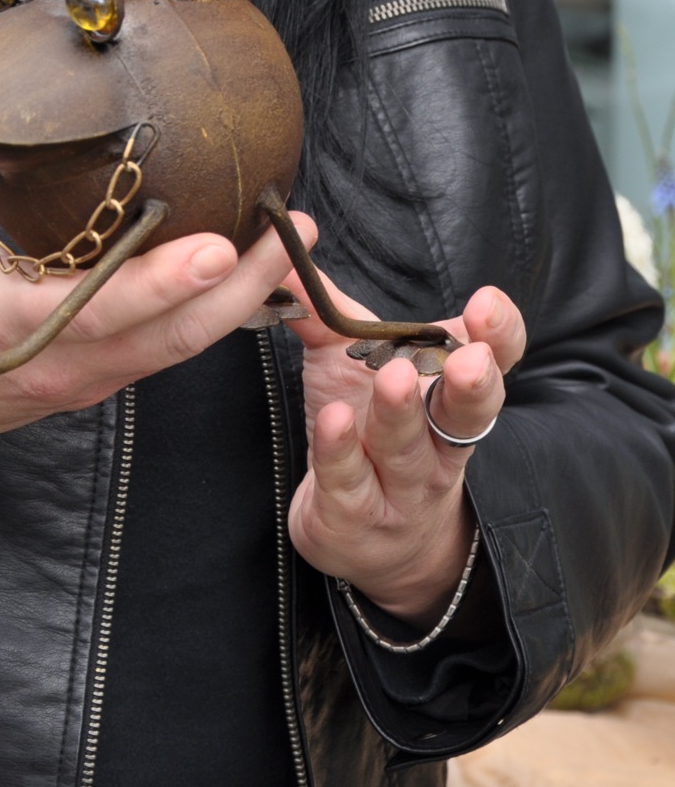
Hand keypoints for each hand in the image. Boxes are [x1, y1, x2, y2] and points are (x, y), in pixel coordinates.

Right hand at [0, 31, 295, 462]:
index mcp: (10, 317)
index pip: (104, 307)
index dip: (166, 282)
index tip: (223, 247)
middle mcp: (57, 359)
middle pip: (173, 338)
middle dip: (248, 286)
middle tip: (294, 228)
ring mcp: (79, 377)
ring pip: (180, 350)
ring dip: (244, 300)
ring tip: (288, 242)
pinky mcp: (90, 382)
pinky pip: (162, 351)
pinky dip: (209, 314)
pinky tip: (243, 275)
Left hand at [279, 225, 526, 623]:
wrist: (366, 536)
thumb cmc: (364, 430)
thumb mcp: (347, 363)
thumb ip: (328, 311)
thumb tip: (287, 250)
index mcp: (447, 399)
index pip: (491, 365)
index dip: (498, 338)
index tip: (486, 304)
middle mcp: (437, 446)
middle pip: (466, 415)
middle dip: (470, 386)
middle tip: (467, 357)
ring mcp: (400, 489)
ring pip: (407, 452)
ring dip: (401, 416)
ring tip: (393, 378)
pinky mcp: (354, 520)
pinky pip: (349, 485)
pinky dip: (339, 454)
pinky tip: (331, 423)